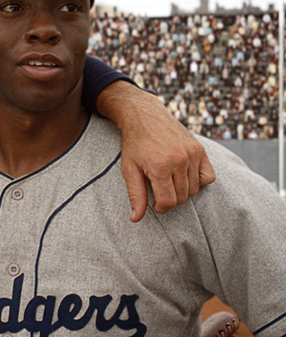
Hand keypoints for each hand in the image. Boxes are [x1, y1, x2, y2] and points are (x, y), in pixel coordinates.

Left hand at [97, 81, 215, 221]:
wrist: (145, 117)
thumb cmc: (134, 144)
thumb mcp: (129, 170)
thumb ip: (135, 195)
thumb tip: (136, 219)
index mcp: (160, 167)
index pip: (168, 202)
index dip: (160, 208)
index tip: (154, 204)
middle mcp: (179, 160)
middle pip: (182, 197)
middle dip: (170, 199)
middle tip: (158, 190)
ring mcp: (192, 154)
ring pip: (194, 189)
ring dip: (182, 190)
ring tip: (168, 181)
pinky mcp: (200, 150)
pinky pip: (208, 177)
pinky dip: (198, 181)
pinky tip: (183, 176)